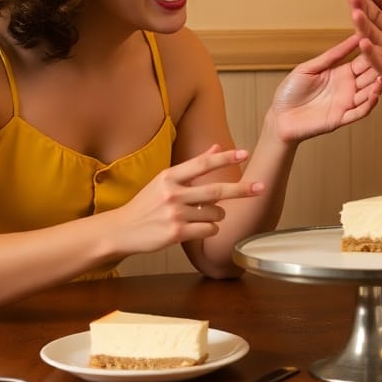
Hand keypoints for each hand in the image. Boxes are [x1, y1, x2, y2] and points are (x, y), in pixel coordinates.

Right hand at [110, 145, 264, 251]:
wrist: (121, 229)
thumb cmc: (146, 204)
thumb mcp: (165, 180)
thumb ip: (192, 166)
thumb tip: (217, 147)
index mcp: (169, 176)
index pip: (202, 164)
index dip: (226, 158)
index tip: (245, 153)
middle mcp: (172, 193)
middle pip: (216, 190)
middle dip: (241, 189)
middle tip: (260, 188)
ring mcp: (174, 214)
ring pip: (215, 213)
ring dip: (218, 215)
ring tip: (202, 215)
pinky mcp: (176, 234)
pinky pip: (209, 229)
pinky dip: (210, 229)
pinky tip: (197, 228)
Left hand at [268, 34, 381, 142]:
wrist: (279, 116)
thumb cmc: (291, 91)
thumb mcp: (310, 67)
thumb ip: (332, 55)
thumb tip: (353, 37)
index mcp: (341, 72)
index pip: (363, 61)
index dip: (372, 52)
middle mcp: (348, 87)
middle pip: (370, 76)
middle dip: (379, 67)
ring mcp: (346, 103)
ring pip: (369, 93)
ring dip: (378, 86)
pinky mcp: (342, 118)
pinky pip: (360, 112)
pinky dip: (369, 104)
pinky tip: (375, 95)